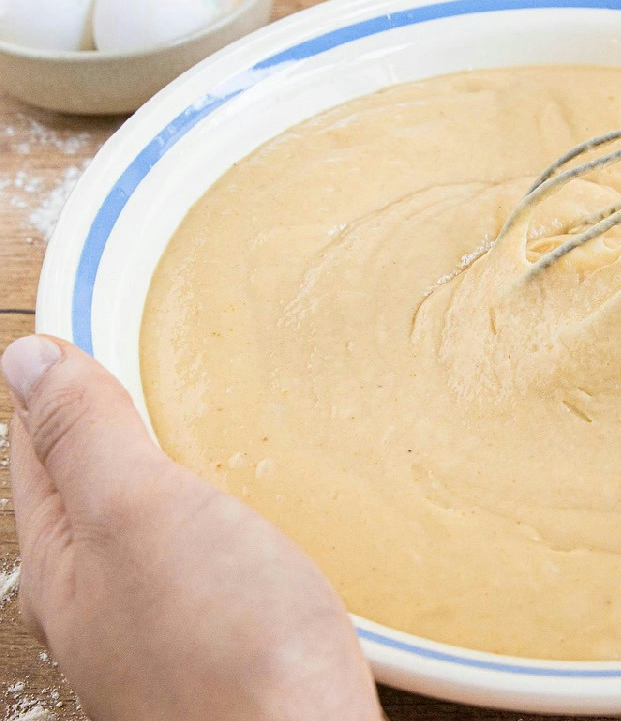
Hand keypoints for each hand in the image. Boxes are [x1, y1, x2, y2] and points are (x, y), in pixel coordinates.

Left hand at [2, 335, 383, 720]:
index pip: (36, 455)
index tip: (86, 324)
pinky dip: (209, 517)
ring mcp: (162, 630)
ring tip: (196, 425)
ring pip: (147, 530)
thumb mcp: (139, 513)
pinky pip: (199, 560)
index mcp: (64, 566)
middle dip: (104, 430)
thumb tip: (27, 358)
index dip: (54, 386)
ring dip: (163, 473)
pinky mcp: (224, 644)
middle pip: (87, 495)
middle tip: (139, 363)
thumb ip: (85, 437)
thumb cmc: (225, 640)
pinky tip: (245, 512)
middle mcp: (101, 605)